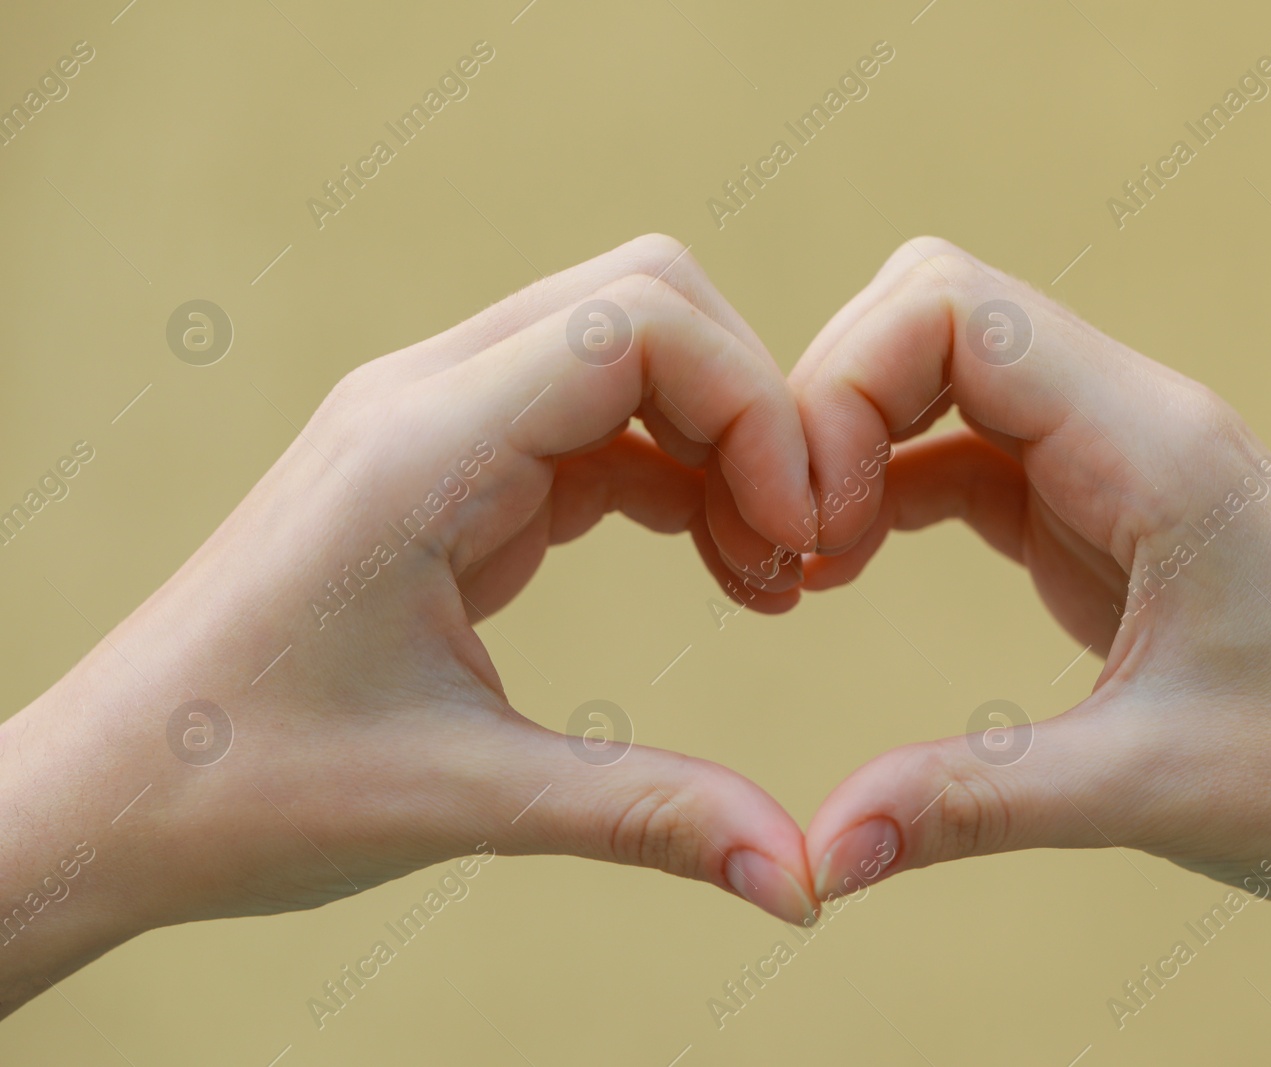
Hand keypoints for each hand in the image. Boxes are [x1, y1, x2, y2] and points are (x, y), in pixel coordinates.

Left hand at [0, 235, 821, 1015]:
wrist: (107, 798)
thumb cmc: (242, 790)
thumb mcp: (462, 800)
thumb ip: (649, 816)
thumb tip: (804, 879)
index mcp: (419, 447)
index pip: (638, 322)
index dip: (754, 408)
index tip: (798, 539)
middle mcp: (423, 401)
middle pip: (645, 301)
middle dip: (750, 407)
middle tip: (795, 546)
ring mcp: (432, 426)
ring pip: (625, 351)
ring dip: (717, 441)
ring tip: (764, 571)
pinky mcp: (446, 471)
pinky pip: (592, 425)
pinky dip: (673, 475)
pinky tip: (713, 562)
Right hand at [790, 238, 1270, 1060]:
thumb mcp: (1144, 789)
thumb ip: (969, 805)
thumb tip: (818, 856)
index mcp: (1158, 450)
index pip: (956, 310)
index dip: (845, 386)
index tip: (811, 527)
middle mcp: (1131, 422)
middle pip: (931, 309)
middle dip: (830, 402)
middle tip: (793, 540)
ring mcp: (1109, 457)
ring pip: (938, 368)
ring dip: (850, 441)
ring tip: (804, 561)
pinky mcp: (1088, 508)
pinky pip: (957, 446)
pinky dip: (883, 485)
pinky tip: (845, 566)